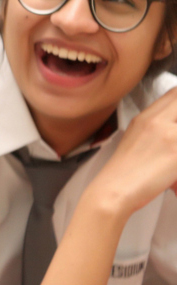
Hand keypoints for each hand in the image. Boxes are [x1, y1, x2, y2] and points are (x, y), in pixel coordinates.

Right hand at [90, 87, 176, 215]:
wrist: (114, 191)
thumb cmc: (124, 172)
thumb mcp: (135, 140)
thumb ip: (155, 129)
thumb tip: (172, 130)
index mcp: (144, 118)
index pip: (174, 94)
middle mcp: (156, 121)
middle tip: (175, 138)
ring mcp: (168, 134)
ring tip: (174, 152)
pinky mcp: (176, 150)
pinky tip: (174, 165)